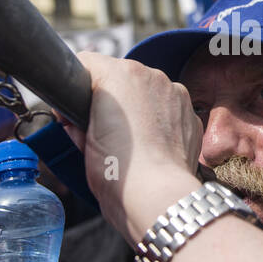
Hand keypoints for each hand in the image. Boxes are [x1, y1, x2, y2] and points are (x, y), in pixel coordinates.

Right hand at [59, 52, 203, 243]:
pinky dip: (159, 122)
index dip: (75, 90)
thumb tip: (75, 120)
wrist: (156, 196)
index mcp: (119, 73)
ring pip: (146, 91)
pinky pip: (168, 109)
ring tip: (130, 142)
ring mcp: (175, 93)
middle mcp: (151, 75)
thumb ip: (76, 118)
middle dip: (108, 99)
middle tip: (100, 131)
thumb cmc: (116, 170)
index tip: (72, 114)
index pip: (87, 64)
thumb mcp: (82, 140)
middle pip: (119, 77)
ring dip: (136, 108)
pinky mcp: (190, 114)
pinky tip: (152, 145)